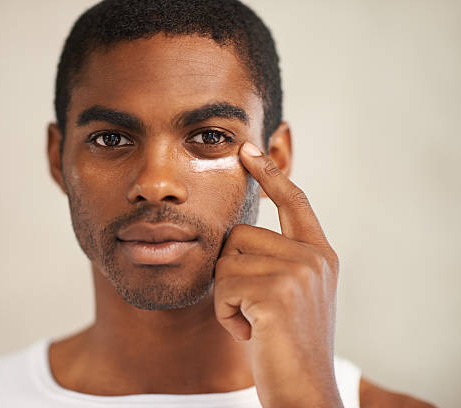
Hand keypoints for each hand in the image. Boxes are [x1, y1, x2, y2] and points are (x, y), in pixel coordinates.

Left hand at [213, 142, 342, 407]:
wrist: (303, 391)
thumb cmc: (286, 345)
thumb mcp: (290, 295)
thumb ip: (277, 260)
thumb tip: (238, 235)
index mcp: (319, 254)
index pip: (294, 202)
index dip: (271, 174)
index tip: (248, 149)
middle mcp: (313, 257)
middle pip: (239, 235)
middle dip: (231, 273)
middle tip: (252, 309)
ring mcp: (298, 272)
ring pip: (226, 261)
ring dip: (226, 296)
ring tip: (253, 322)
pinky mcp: (276, 292)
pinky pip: (222, 288)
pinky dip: (225, 315)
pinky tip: (250, 333)